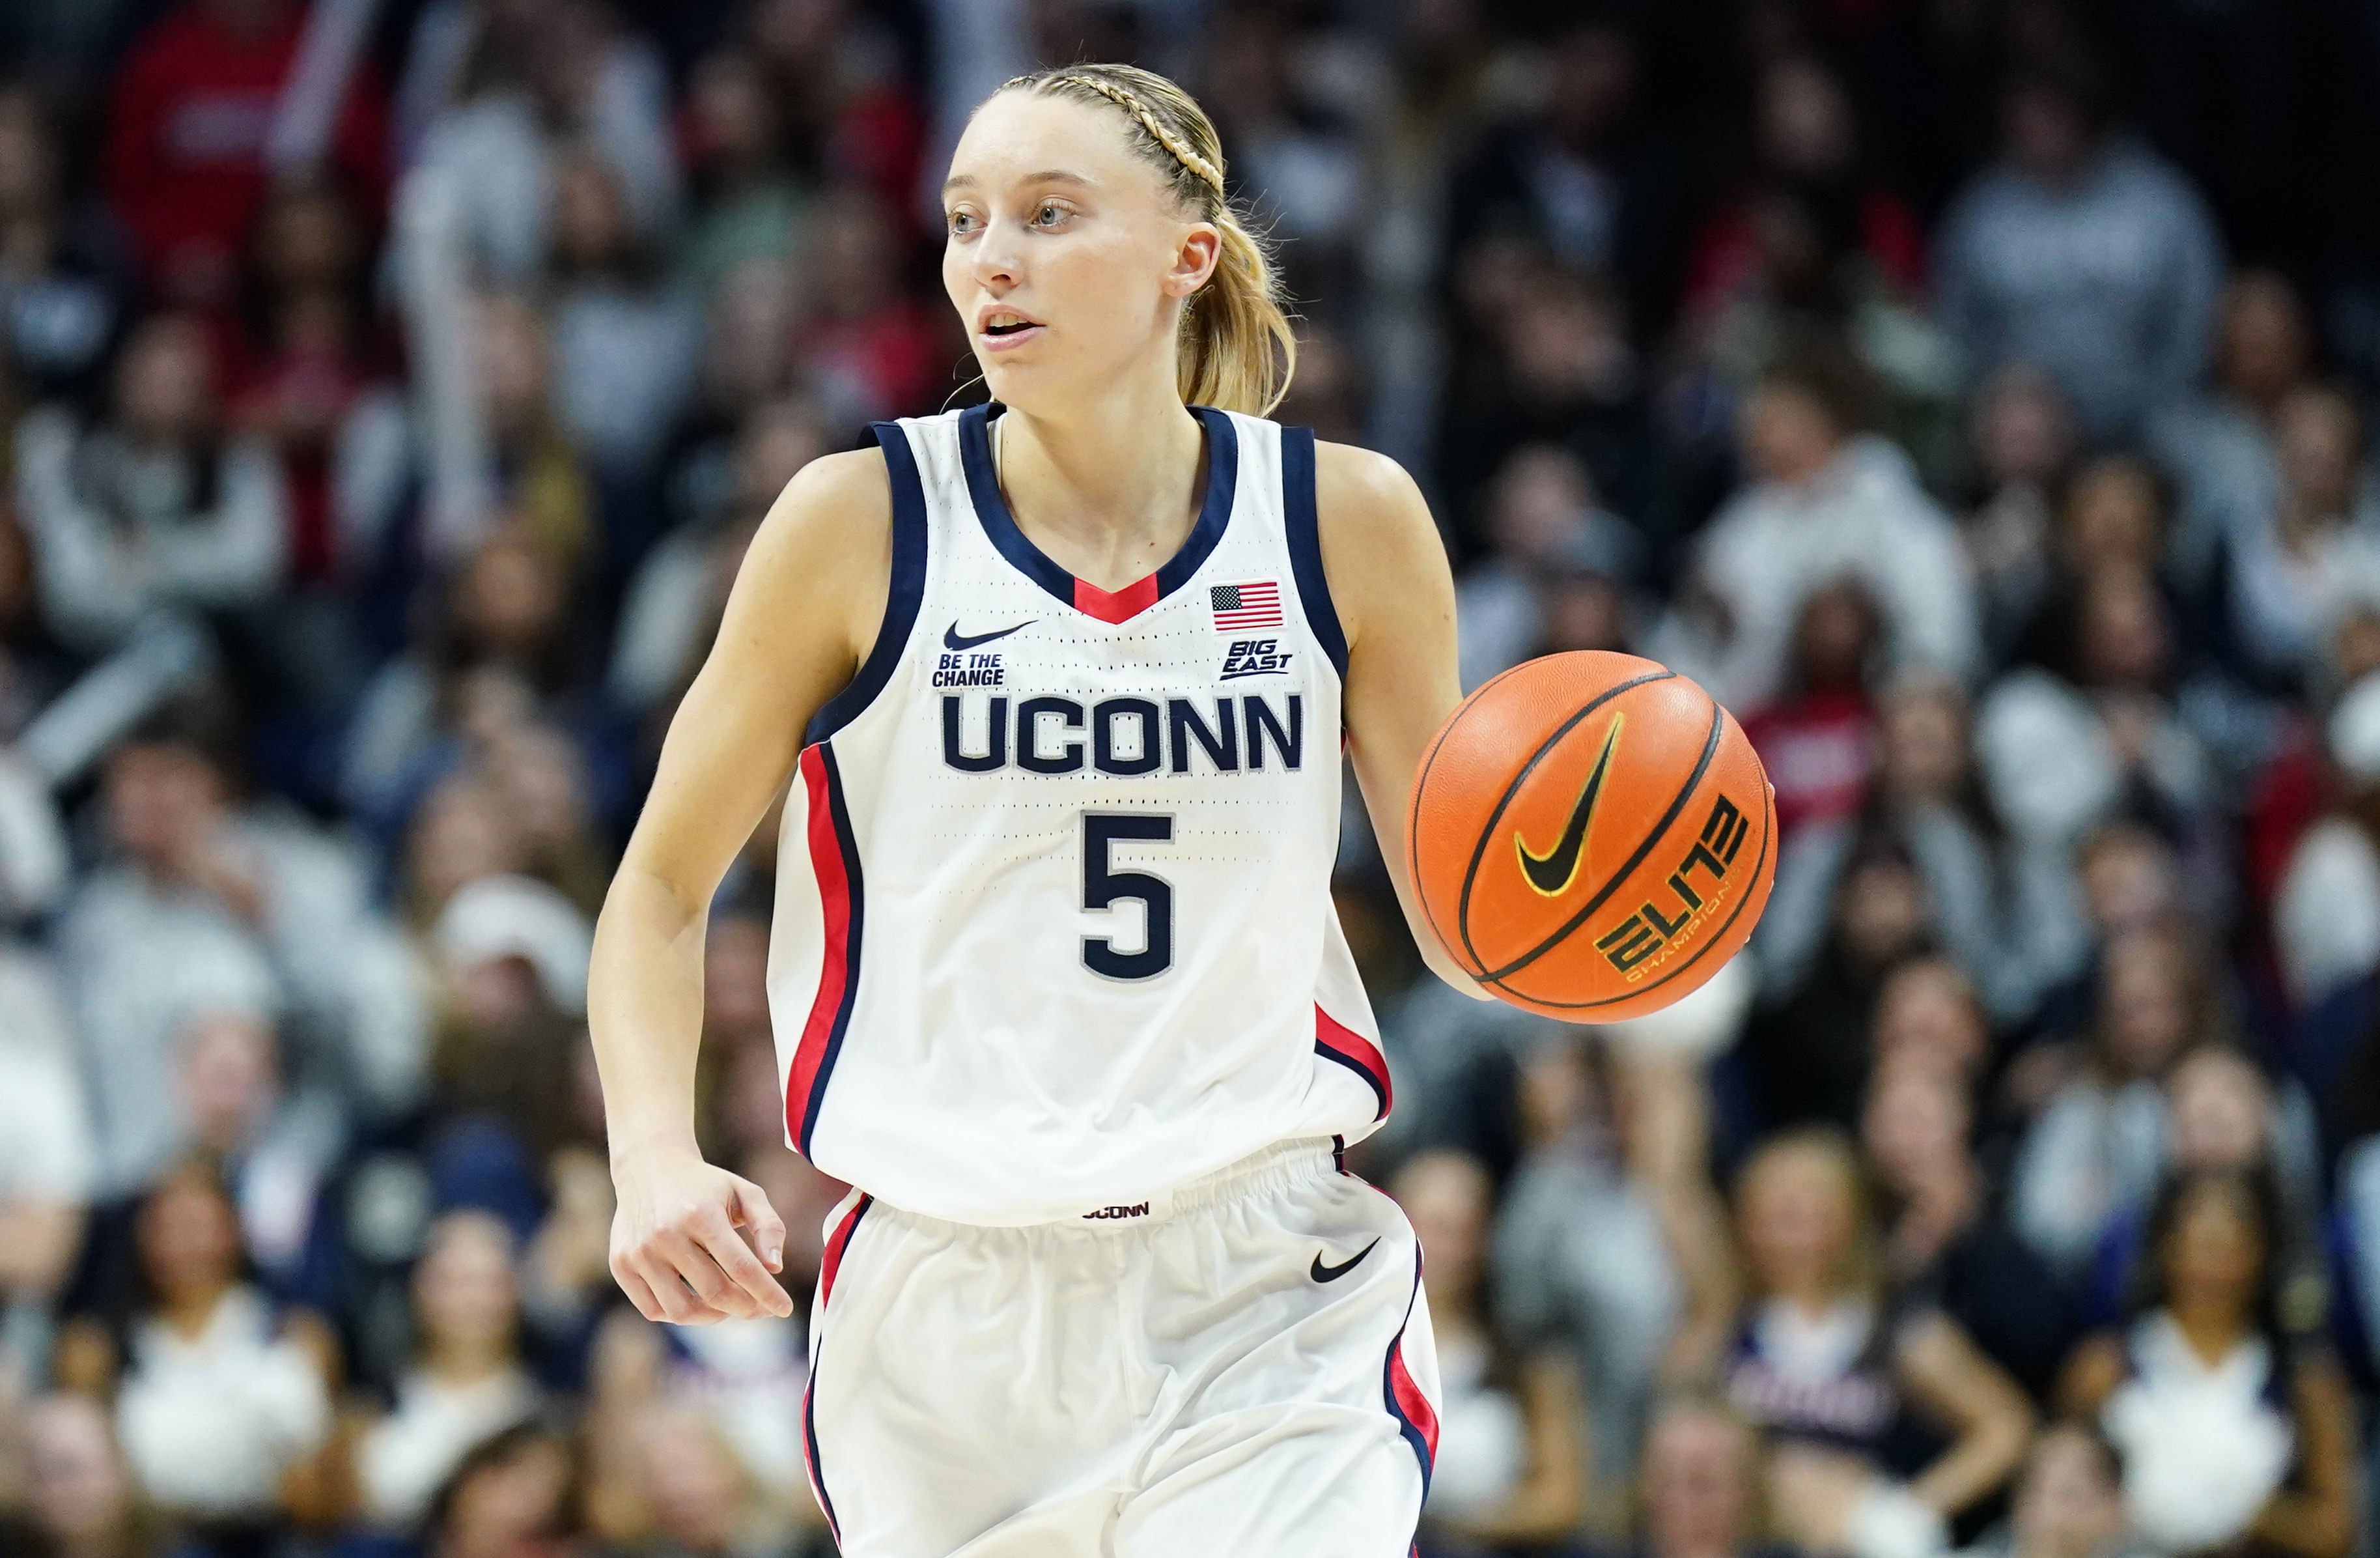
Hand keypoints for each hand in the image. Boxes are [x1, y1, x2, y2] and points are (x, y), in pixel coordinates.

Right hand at [608, 1145, 791, 1323]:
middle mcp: (665, 1234)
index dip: (767, 1293)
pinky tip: (698, 1301)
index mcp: (701, 1214)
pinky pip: (655, 1310)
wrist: (649, 1168)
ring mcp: (638, 1252)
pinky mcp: (621, 1265)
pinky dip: (681, 1314)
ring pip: (683, 1311)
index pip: (741, 1267)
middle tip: (761, 1308)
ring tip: (730, 1304)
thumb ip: (768, 1226)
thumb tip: (775, 1268)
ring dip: (714, 1316)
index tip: (785, 1309)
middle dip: (746, 1307)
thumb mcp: (744, 1193)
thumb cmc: (706, 1186)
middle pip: (715, 1293)